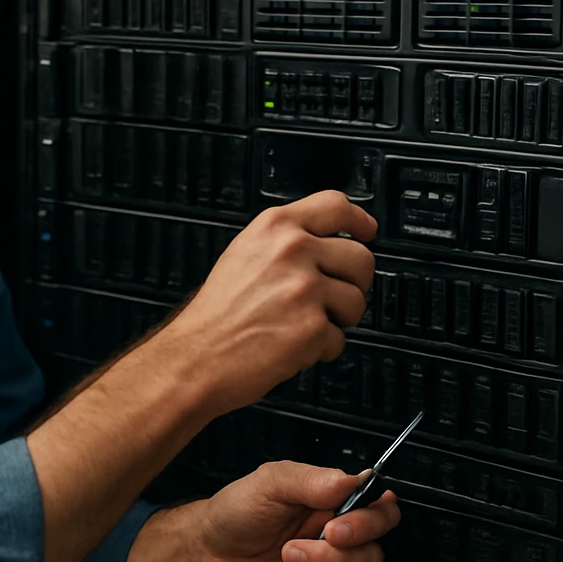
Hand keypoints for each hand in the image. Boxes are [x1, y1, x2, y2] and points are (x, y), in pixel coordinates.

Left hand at [122, 461, 400, 561]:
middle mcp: (336, 542)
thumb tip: (356, 479)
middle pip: (373, 555)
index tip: (340, 523)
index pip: (382, 513)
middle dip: (337, 555)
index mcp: (333, 506)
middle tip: (296, 545)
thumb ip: (312, 479)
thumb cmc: (237, 510)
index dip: (374, 520)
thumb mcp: (270, 482)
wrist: (205, 550)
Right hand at [148, 190, 376, 413]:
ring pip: (357, 301)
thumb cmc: (216, 313)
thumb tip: (328, 243)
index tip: (366, 231)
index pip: (335, 206)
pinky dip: (320, 349)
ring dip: (337, 320)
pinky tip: (292, 345)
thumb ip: (286, 241)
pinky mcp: (312, 327)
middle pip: (361, 258)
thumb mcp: (245, 253)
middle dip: (353, 284)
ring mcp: (305, 288)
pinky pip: (340, 338)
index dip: (358, 220)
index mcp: (275, 227)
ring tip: (302, 324)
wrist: (196, 356)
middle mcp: (293, 251)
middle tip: (330, 298)